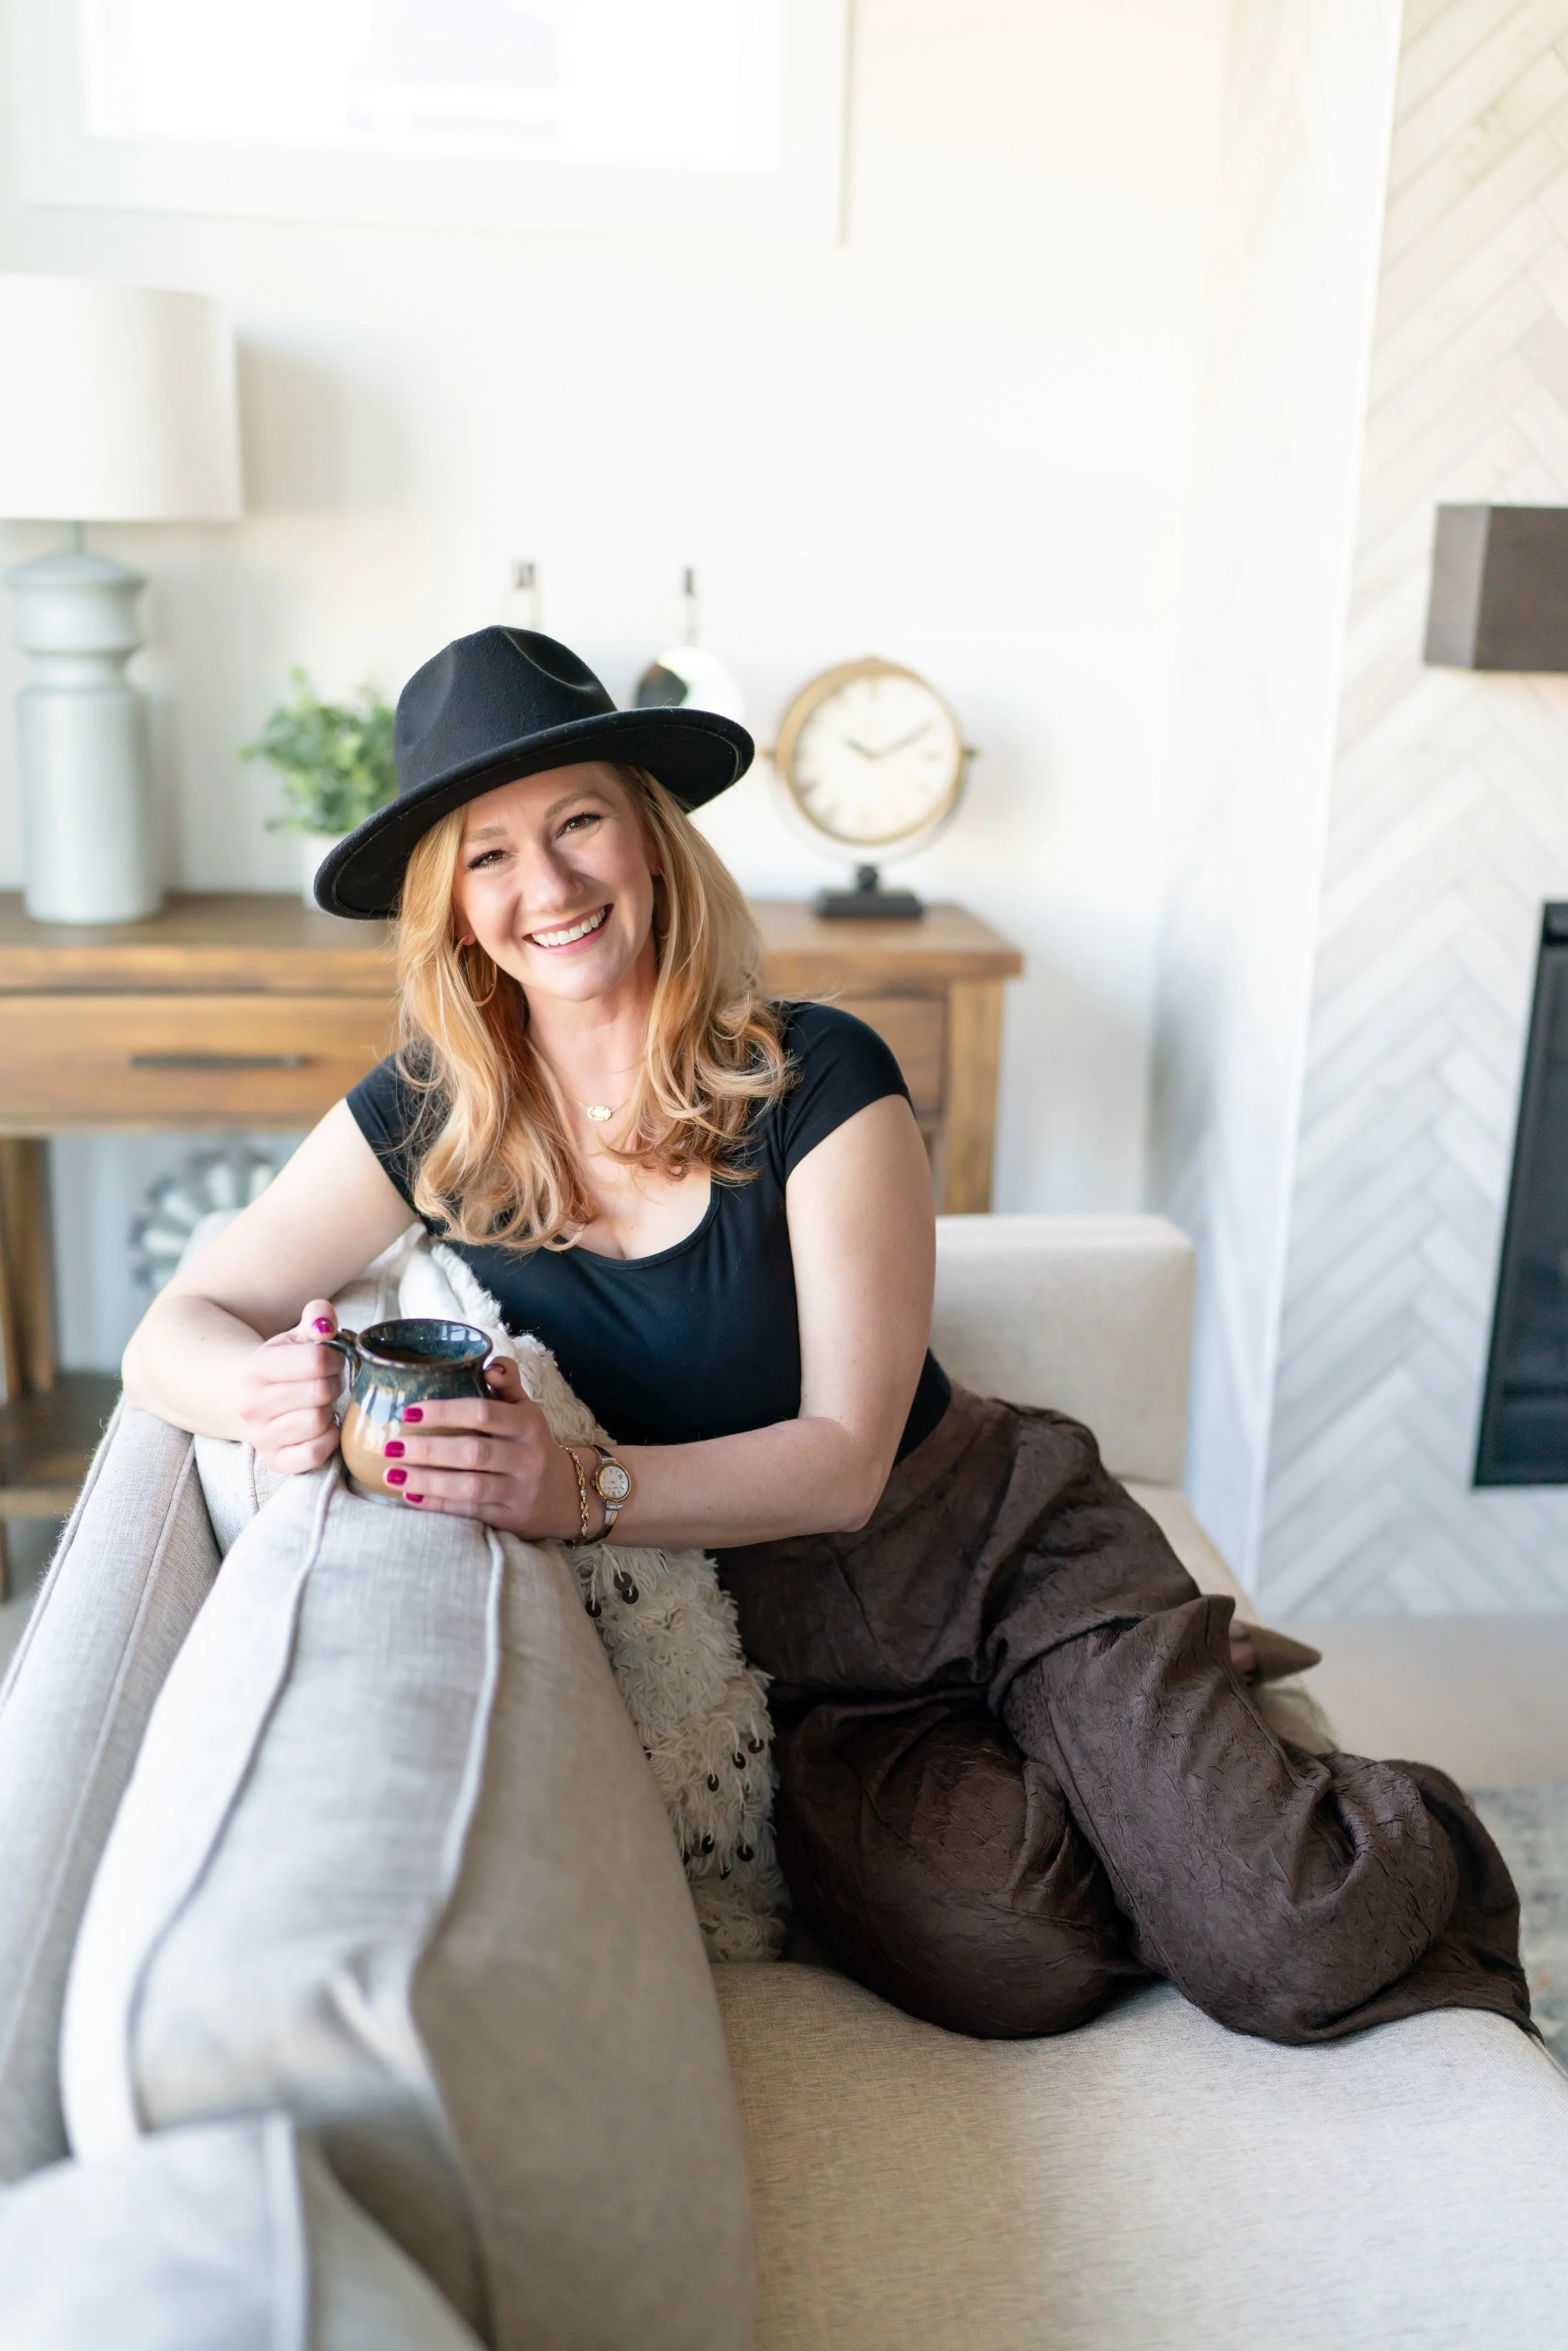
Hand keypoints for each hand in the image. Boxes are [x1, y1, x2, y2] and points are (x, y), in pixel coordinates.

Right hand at [237, 1298, 344, 1473]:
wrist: (250, 1400)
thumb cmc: (284, 1366)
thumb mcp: (296, 1336)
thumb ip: (317, 1317)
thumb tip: (326, 1326)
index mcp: (257, 1367)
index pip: (317, 1360)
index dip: (335, 1359)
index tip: (330, 1361)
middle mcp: (251, 1404)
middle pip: (321, 1392)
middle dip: (333, 1385)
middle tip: (327, 1384)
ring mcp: (261, 1436)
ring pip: (319, 1422)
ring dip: (329, 1412)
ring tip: (320, 1404)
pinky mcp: (275, 1461)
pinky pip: (316, 1453)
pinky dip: (327, 1440)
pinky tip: (321, 1428)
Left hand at [381, 1355, 585, 1539]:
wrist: (565, 1495)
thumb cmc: (532, 1445)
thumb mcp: (527, 1410)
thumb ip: (507, 1383)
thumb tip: (488, 1362)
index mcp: (528, 1425)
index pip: (484, 1413)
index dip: (445, 1412)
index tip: (410, 1411)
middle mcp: (527, 1458)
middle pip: (473, 1453)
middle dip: (428, 1450)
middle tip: (392, 1446)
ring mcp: (519, 1491)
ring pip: (469, 1487)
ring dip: (428, 1480)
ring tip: (392, 1473)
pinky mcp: (510, 1518)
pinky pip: (470, 1512)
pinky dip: (438, 1505)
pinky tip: (411, 1496)